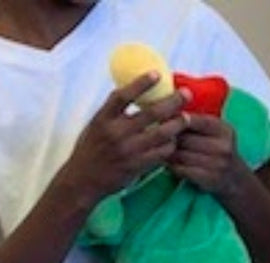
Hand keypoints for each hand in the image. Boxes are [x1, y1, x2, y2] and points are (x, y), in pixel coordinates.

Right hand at [60, 73, 189, 204]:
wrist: (83, 180)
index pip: (122, 96)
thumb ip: (113, 112)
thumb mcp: (96, 125)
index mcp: (103, 119)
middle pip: (150, 113)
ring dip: (177, 124)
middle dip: (172, 102)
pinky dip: (170, 145)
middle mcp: (116, 133)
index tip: (157, 75)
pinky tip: (175, 140)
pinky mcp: (137, 166)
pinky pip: (160, 154)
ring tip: (186, 118)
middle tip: (186, 94)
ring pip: (160, 134)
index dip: (141, 84)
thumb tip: (134, 91)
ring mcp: (128, 151)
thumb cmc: (90, 149)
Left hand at [168, 113, 247, 197]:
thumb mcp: (216, 131)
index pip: (196, 120)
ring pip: (181, 155)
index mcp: (223, 130)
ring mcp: (216, 164)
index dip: (178, 120)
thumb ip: (197, 121)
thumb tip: (168, 111)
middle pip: (185, 139)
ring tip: (162, 150)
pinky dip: (172, 166)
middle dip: (170, 138)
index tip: (165, 120)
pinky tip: (170, 163)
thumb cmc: (218, 148)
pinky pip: (182, 169)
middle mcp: (222, 147)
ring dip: (168, 153)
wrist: (234, 177)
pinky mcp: (208, 179)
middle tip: (159, 137)